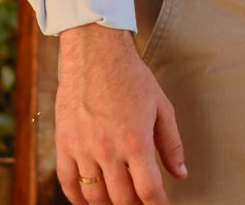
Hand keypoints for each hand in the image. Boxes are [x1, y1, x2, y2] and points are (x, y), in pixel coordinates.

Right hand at [55, 23, 187, 204]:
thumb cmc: (131, 78)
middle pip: (121, 198)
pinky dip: (78, 199)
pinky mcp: (63, 145)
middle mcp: (107, 149)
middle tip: (141, 203)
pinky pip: (67, 183)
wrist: (95, 55)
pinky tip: (89, 201)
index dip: (157, 204)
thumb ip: (171, 143)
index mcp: (135, 141)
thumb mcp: (161, 107)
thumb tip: (181, 173)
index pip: (148, 190)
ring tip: (120, 202)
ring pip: (95, 196)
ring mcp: (82, 149)